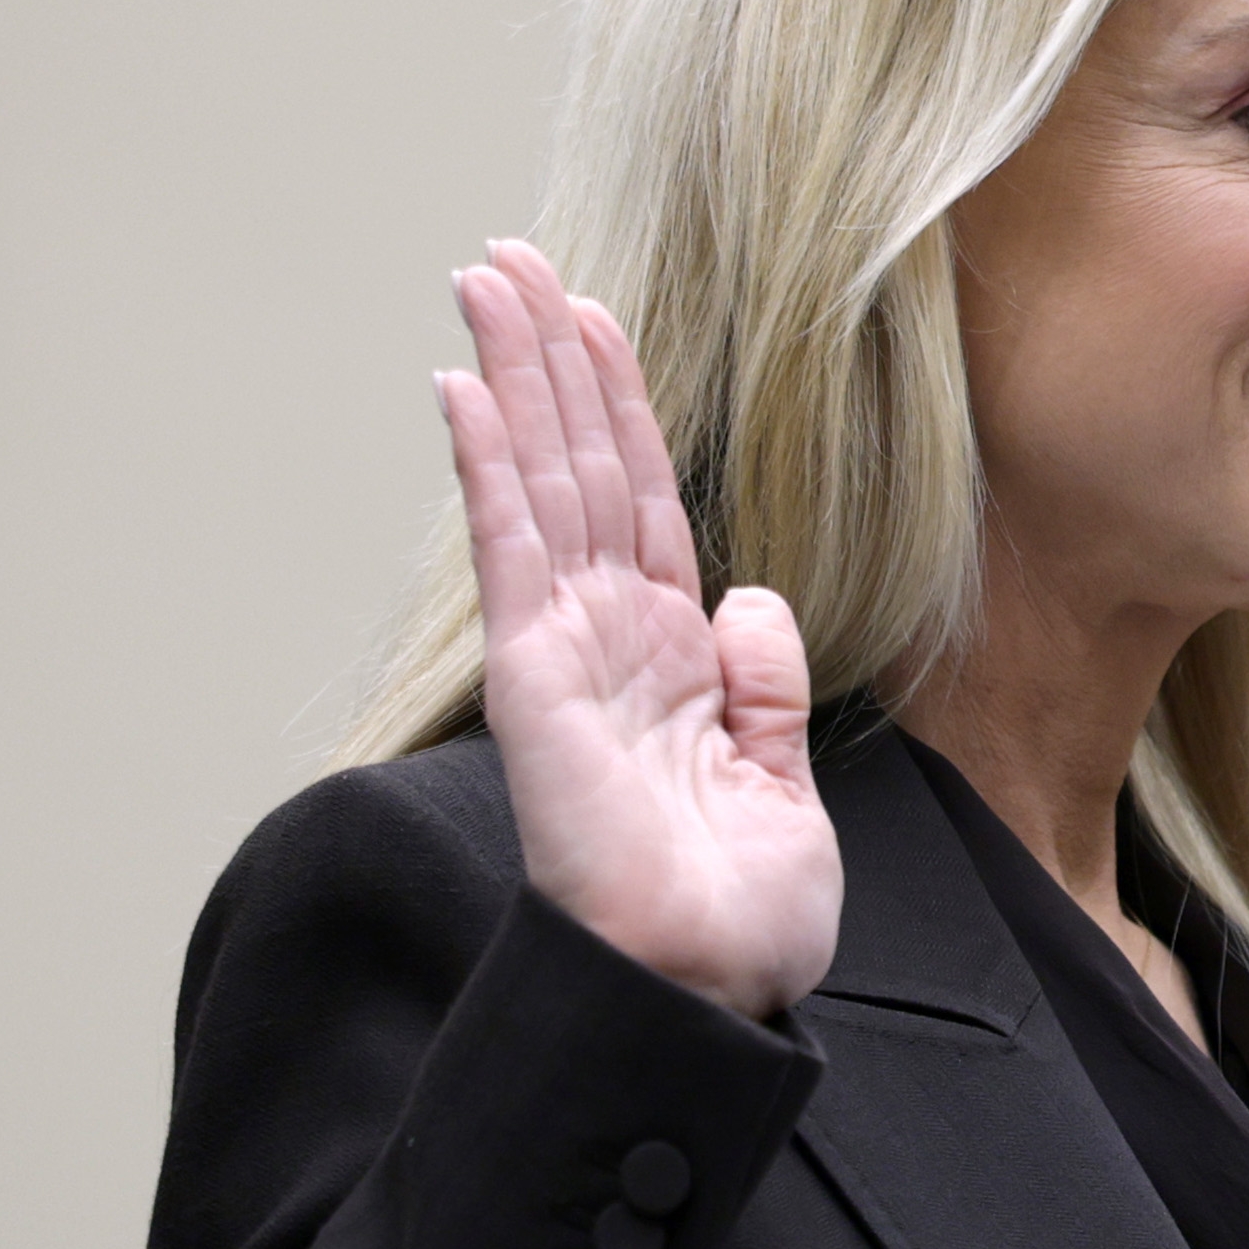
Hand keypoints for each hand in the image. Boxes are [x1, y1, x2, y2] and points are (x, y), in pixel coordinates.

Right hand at [440, 241, 841, 1019]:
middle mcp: (610, 642)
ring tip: (489, 276)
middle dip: (550, 358)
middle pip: (581, 466)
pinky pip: (514, 550)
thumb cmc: (741, 921)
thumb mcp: (783, 787)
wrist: (708, 992)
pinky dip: (490, 466)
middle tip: (513, 256)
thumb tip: (750, 599)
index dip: (620, 407)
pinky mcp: (538, 678)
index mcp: (673, 663)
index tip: (593, 318)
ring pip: (542, 482)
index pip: (642, 503)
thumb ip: (765, 690)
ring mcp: (567, 654)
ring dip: (516, 375)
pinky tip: (466, 386)